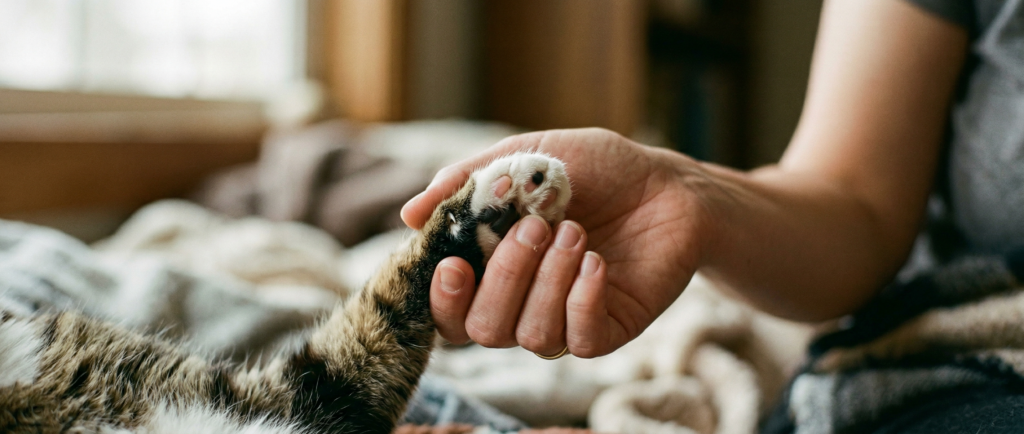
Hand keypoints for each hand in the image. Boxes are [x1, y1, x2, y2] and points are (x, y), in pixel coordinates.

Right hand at [401, 128, 709, 357]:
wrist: (667, 183)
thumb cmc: (595, 168)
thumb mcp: (525, 157)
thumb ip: (468, 182)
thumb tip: (409, 215)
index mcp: (491, 266)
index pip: (448, 308)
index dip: (442, 297)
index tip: (454, 263)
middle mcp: (520, 302)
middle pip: (481, 329)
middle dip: (503, 277)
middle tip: (536, 227)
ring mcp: (562, 320)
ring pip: (528, 336)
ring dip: (547, 281)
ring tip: (576, 233)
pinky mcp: (604, 330)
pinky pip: (577, 340)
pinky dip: (581, 299)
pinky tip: (597, 261)